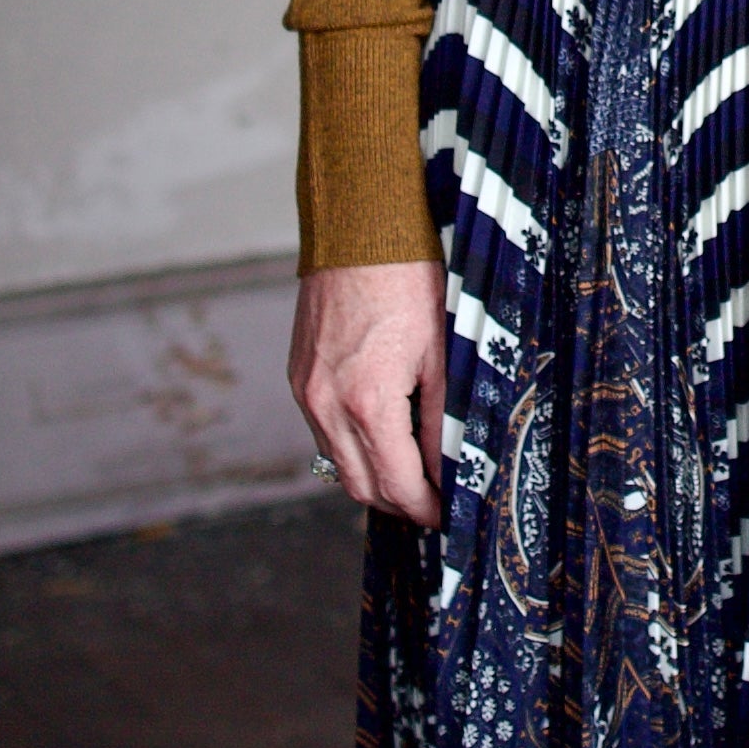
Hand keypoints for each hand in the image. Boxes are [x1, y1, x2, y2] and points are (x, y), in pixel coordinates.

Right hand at [288, 260, 446, 524]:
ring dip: (374, 477)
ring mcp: (306, 393)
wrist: (359, 232)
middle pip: (362, 487)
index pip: (397, 484)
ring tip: (412, 471)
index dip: (426, 509)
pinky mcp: (298, 379)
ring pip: (339, 464)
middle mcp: (326, 405)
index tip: (447, 515)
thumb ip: (442, 420)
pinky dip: (352, 446)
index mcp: (368, 402)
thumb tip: (450, 467)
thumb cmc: (408, 283)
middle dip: (399, 503)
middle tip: (433, 502)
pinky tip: (382, 434)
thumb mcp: (442, 356)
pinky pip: (323, 433)